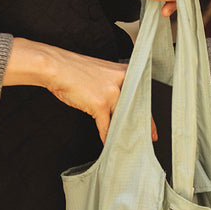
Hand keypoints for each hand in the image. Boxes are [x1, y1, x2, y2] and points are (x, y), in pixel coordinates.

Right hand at [3, 38, 141, 144]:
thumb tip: (122, 103)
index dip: (149, 111)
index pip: (142, 94)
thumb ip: (116, 84)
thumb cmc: (76, 70)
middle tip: (151, 137)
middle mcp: (121, 81)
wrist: (57, 66)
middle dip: (145, 125)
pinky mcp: (99, 104)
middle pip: (138, 108)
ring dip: (125, 132)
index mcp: (124, 72)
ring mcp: (111, 93)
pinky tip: (107, 143)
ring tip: (128, 142)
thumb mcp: (103, 71)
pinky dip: (106, 136)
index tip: (153, 124)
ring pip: (123, 118)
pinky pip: (106, 126)